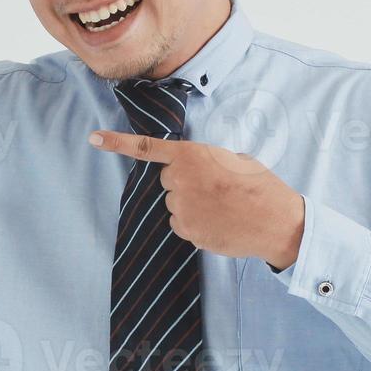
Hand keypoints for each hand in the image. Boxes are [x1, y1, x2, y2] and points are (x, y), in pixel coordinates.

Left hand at [89, 129, 305, 268]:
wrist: (277, 221)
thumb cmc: (260, 186)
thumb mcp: (233, 159)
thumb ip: (205, 161)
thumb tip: (196, 173)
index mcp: (192, 155)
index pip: (146, 148)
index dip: (117, 143)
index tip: (94, 139)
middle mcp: (181, 180)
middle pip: (168, 180)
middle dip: (185, 182)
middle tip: (216, 187)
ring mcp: (182, 208)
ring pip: (176, 203)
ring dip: (192, 204)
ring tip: (222, 206)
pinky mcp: (186, 232)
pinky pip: (182, 224)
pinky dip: (196, 223)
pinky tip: (219, 222)